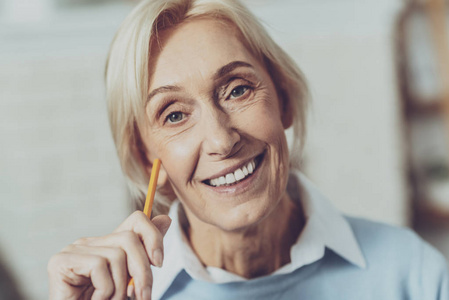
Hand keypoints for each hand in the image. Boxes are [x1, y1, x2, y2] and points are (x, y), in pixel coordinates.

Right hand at [48, 212, 171, 299]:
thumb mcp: (131, 280)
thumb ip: (145, 254)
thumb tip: (166, 219)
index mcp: (107, 244)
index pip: (136, 220)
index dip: (153, 235)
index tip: (158, 263)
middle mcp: (90, 242)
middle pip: (130, 238)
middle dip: (143, 271)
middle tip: (143, 297)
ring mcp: (74, 250)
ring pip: (117, 255)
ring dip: (121, 288)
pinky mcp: (61, 261)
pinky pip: (98, 266)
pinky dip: (104, 291)